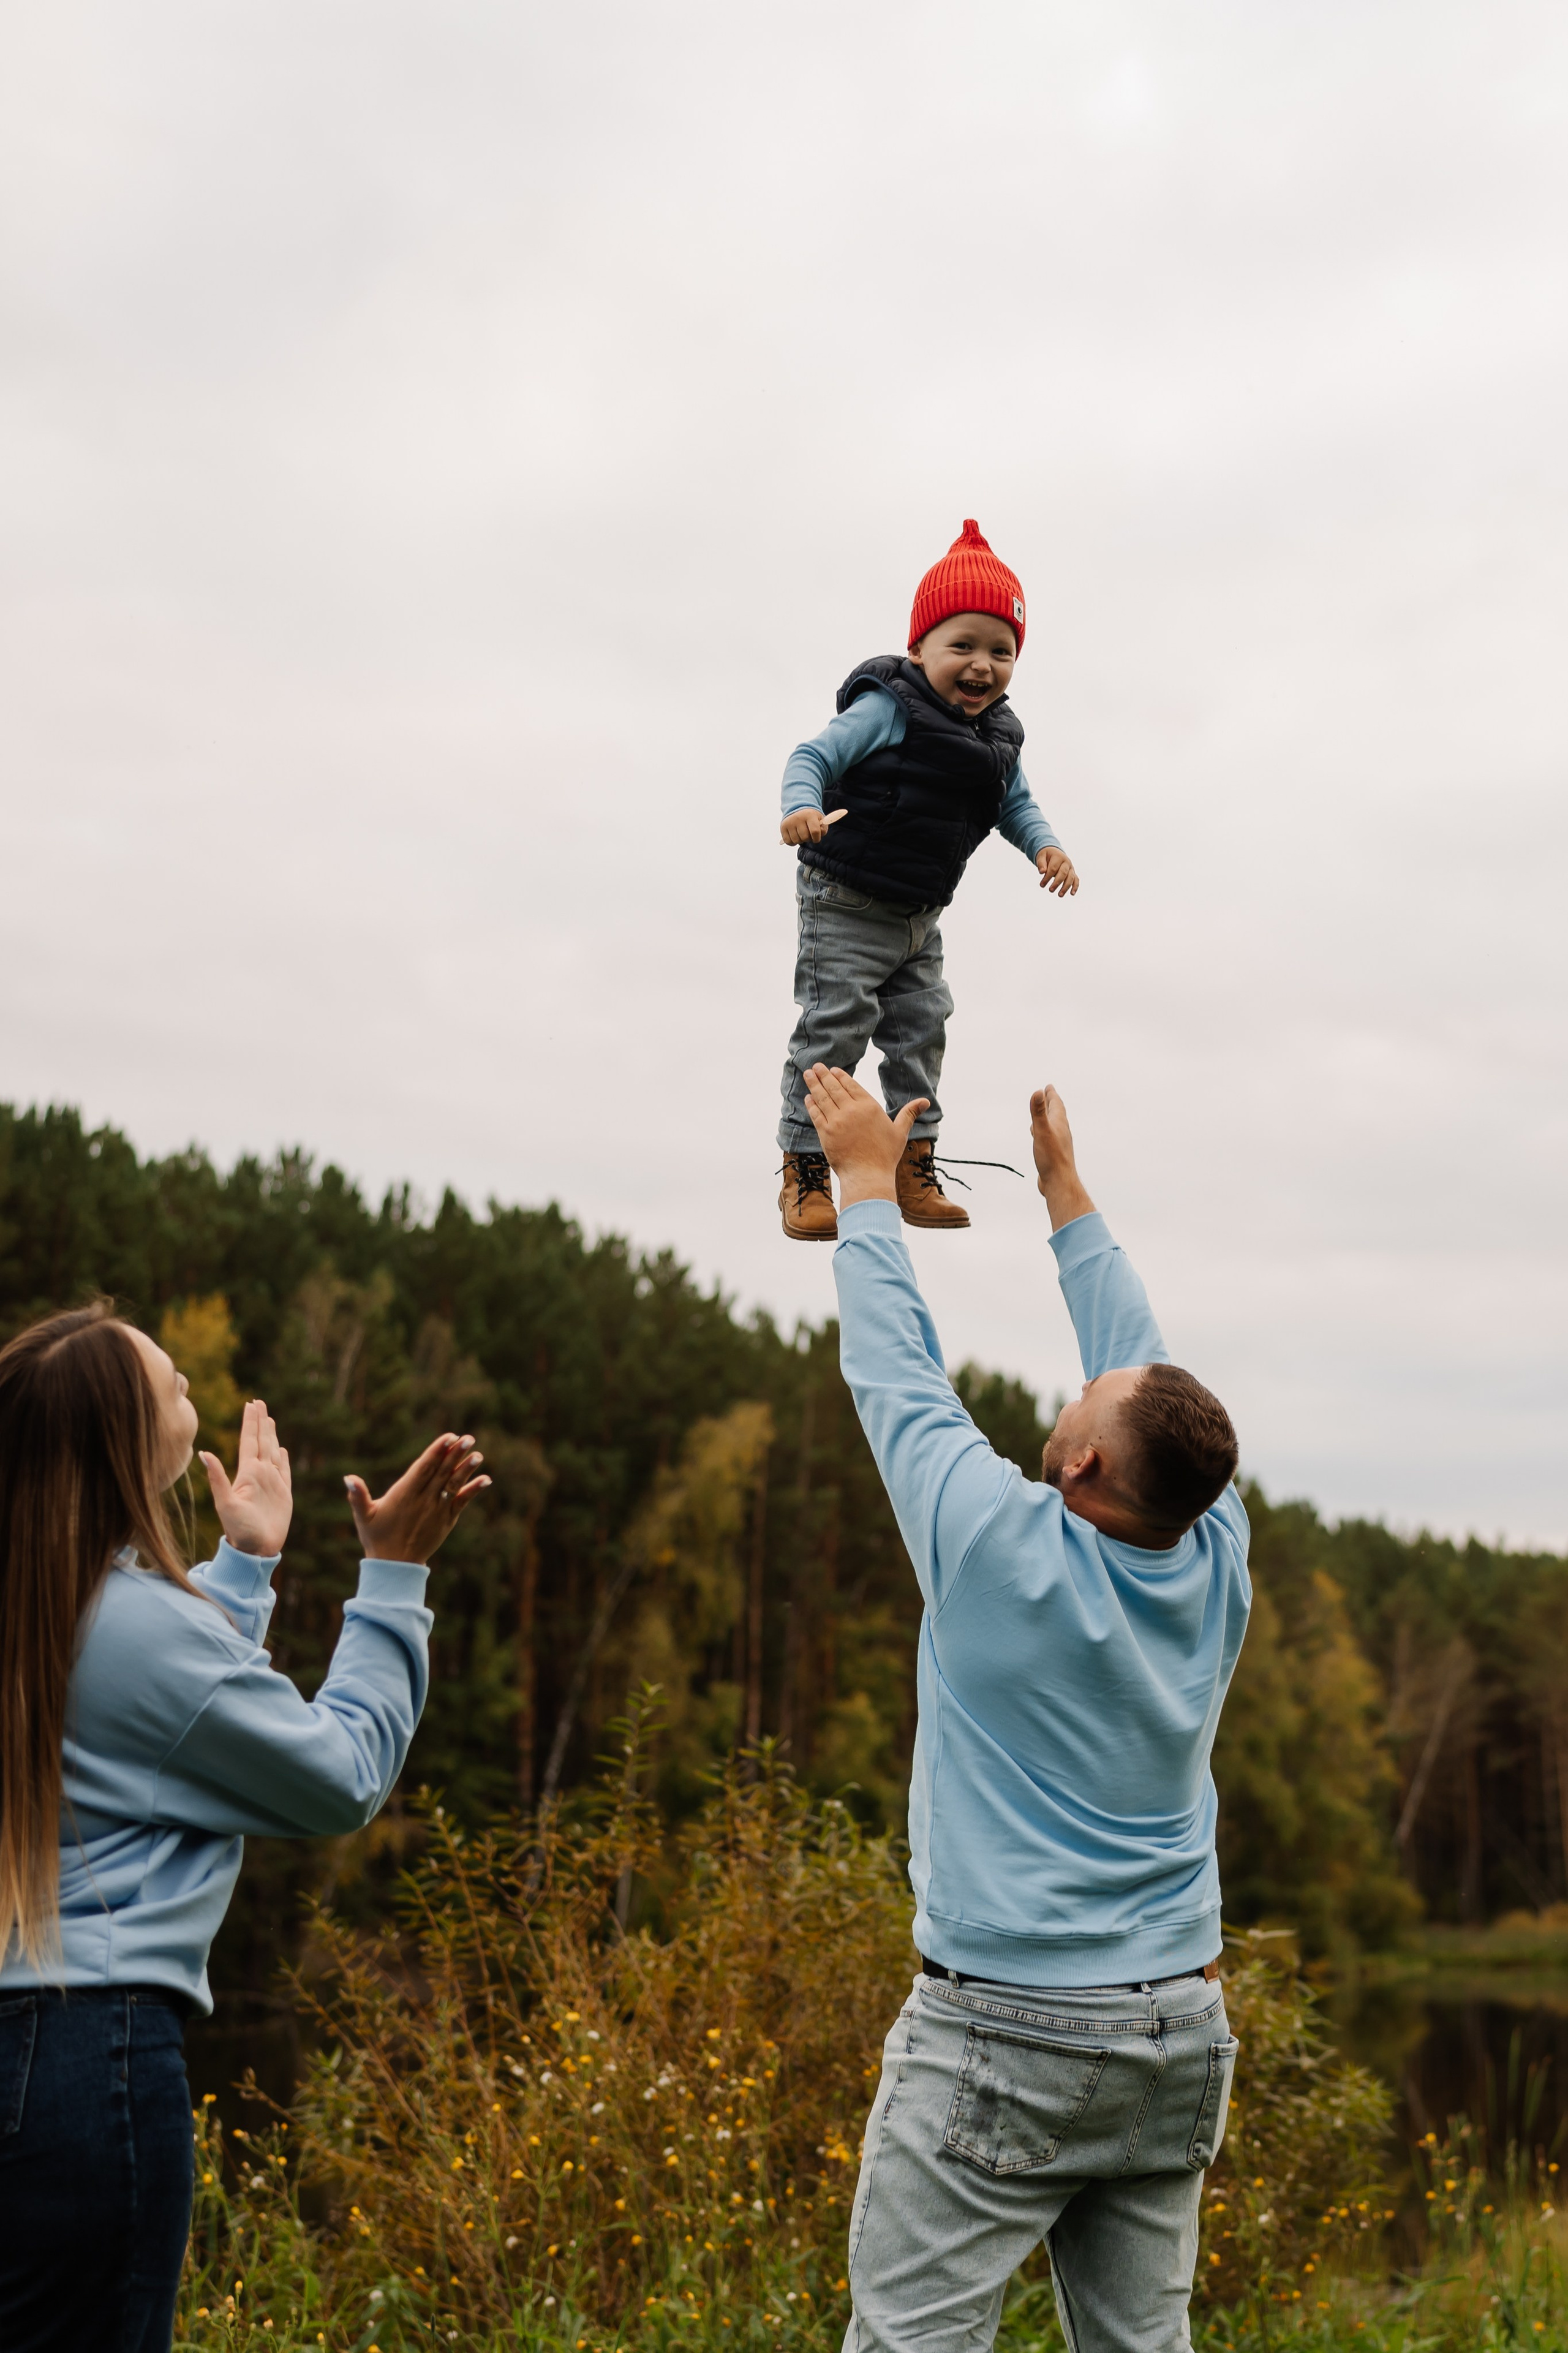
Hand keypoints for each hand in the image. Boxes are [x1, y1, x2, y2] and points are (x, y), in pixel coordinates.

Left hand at [201, 1399, 292, 1556]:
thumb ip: (217, 1477)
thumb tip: (202, 1452)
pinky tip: (283, 1449)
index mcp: (247, 1474)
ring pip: (273, 1452)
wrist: (255, 1550)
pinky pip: (285, 1471)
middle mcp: (259, 1474)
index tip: (250, 1403)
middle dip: (261, 1422)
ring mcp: (272, 1483)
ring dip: (271, 1436)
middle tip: (259, 1402)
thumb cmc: (238, 1530)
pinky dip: (284, 1459)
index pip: (249, 1441)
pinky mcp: (284, 1494)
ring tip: (269, 1419)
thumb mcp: (225, 1503)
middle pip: (261, 1442)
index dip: (250, 1422)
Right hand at [344, 1434, 489, 1565]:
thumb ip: (357, 1495)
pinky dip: (473, 1491)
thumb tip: (347, 1477)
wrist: (395, 1565)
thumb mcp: (363, 1516)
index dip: (437, 1451)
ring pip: (454, 1485)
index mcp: (405, 1494)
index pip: (424, 1468)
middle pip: (442, 1472)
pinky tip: (486, 1479)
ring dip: (467, 1469)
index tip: (450, 1437)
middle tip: (468, 1437)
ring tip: (478, 1454)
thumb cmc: (376, 1537)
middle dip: (455, 1454)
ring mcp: (437, 1511)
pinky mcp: (446, 1521)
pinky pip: (462, 1503)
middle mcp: (424, 1500)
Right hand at [780, 808, 847, 846]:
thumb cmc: (811, 817)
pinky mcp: (783, 827)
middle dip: (808, 839)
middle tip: (808, 833)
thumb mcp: (820, 820)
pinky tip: (795, 836)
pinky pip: (788, 842)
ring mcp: (789, 822)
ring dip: (800, 840)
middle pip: (805, 837)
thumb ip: (823, 829)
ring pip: (797, 841)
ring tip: (801, 834)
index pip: (815, 832)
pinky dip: (793, 842)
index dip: (817, 838)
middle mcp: (798, 818)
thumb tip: (818, 835)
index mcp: (810, 815)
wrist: (798, 808)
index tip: (816, 837)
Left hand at [804, 1064, 926, 1207]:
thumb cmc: (885, 1156)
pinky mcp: (825, 1133)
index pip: (851, 1085)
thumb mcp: (900, 1131)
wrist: (868, 1176)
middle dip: (823, 1075)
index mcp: (869, 1107)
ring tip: (808, 1075)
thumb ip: (909, 1113)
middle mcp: (852, 1110)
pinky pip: (816, 1114)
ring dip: (814, 1084)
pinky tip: (808, 1097)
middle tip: (815, 1066)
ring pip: (822, 1098)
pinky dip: (811, 1104)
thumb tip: (926, 1101)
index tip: (833, 1070)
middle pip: (834, 1088)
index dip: (840, 1076)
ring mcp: (837, 1121)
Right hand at [1029, 1086, 1095, 1230]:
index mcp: (1059, 1124)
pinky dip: (1043, 1133)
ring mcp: (1057, 1144)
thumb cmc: (1052, 1157)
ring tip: (1043, 1114)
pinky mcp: (1053, 1154)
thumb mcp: (1042, 1131)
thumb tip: (1038, 1091)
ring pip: (1052, 1126)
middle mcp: (1060, 1132)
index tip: (1048, 1087)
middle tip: (1047, 1095)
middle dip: (1050, 1103)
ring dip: (1047, 1118)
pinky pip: (1048, 1139)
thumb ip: (1038, 1112)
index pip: (1056, 1105)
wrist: (1059, 1182)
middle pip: (1056, 1114)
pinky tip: (1039, 1137)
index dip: (1051, 1095)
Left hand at [1035, 846, 1079, 896]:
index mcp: (1058, 857)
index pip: (1053, 868)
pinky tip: (1072, 893)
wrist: (1054, 852)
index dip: (1047, 877)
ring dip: (1066, 887)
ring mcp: (1071, 868)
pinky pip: (1076, 880)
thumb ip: (1041, 863)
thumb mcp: (1041, 856)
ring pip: (1071, 878)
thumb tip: (1042, 872)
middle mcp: (1066, 862)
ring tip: (1060, 895)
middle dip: (1057, 882)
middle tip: (1050, 890)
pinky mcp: (1073, 873)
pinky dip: (1075, 886)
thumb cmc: (1046, 855)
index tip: (1042, 885)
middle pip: (1063, 873)